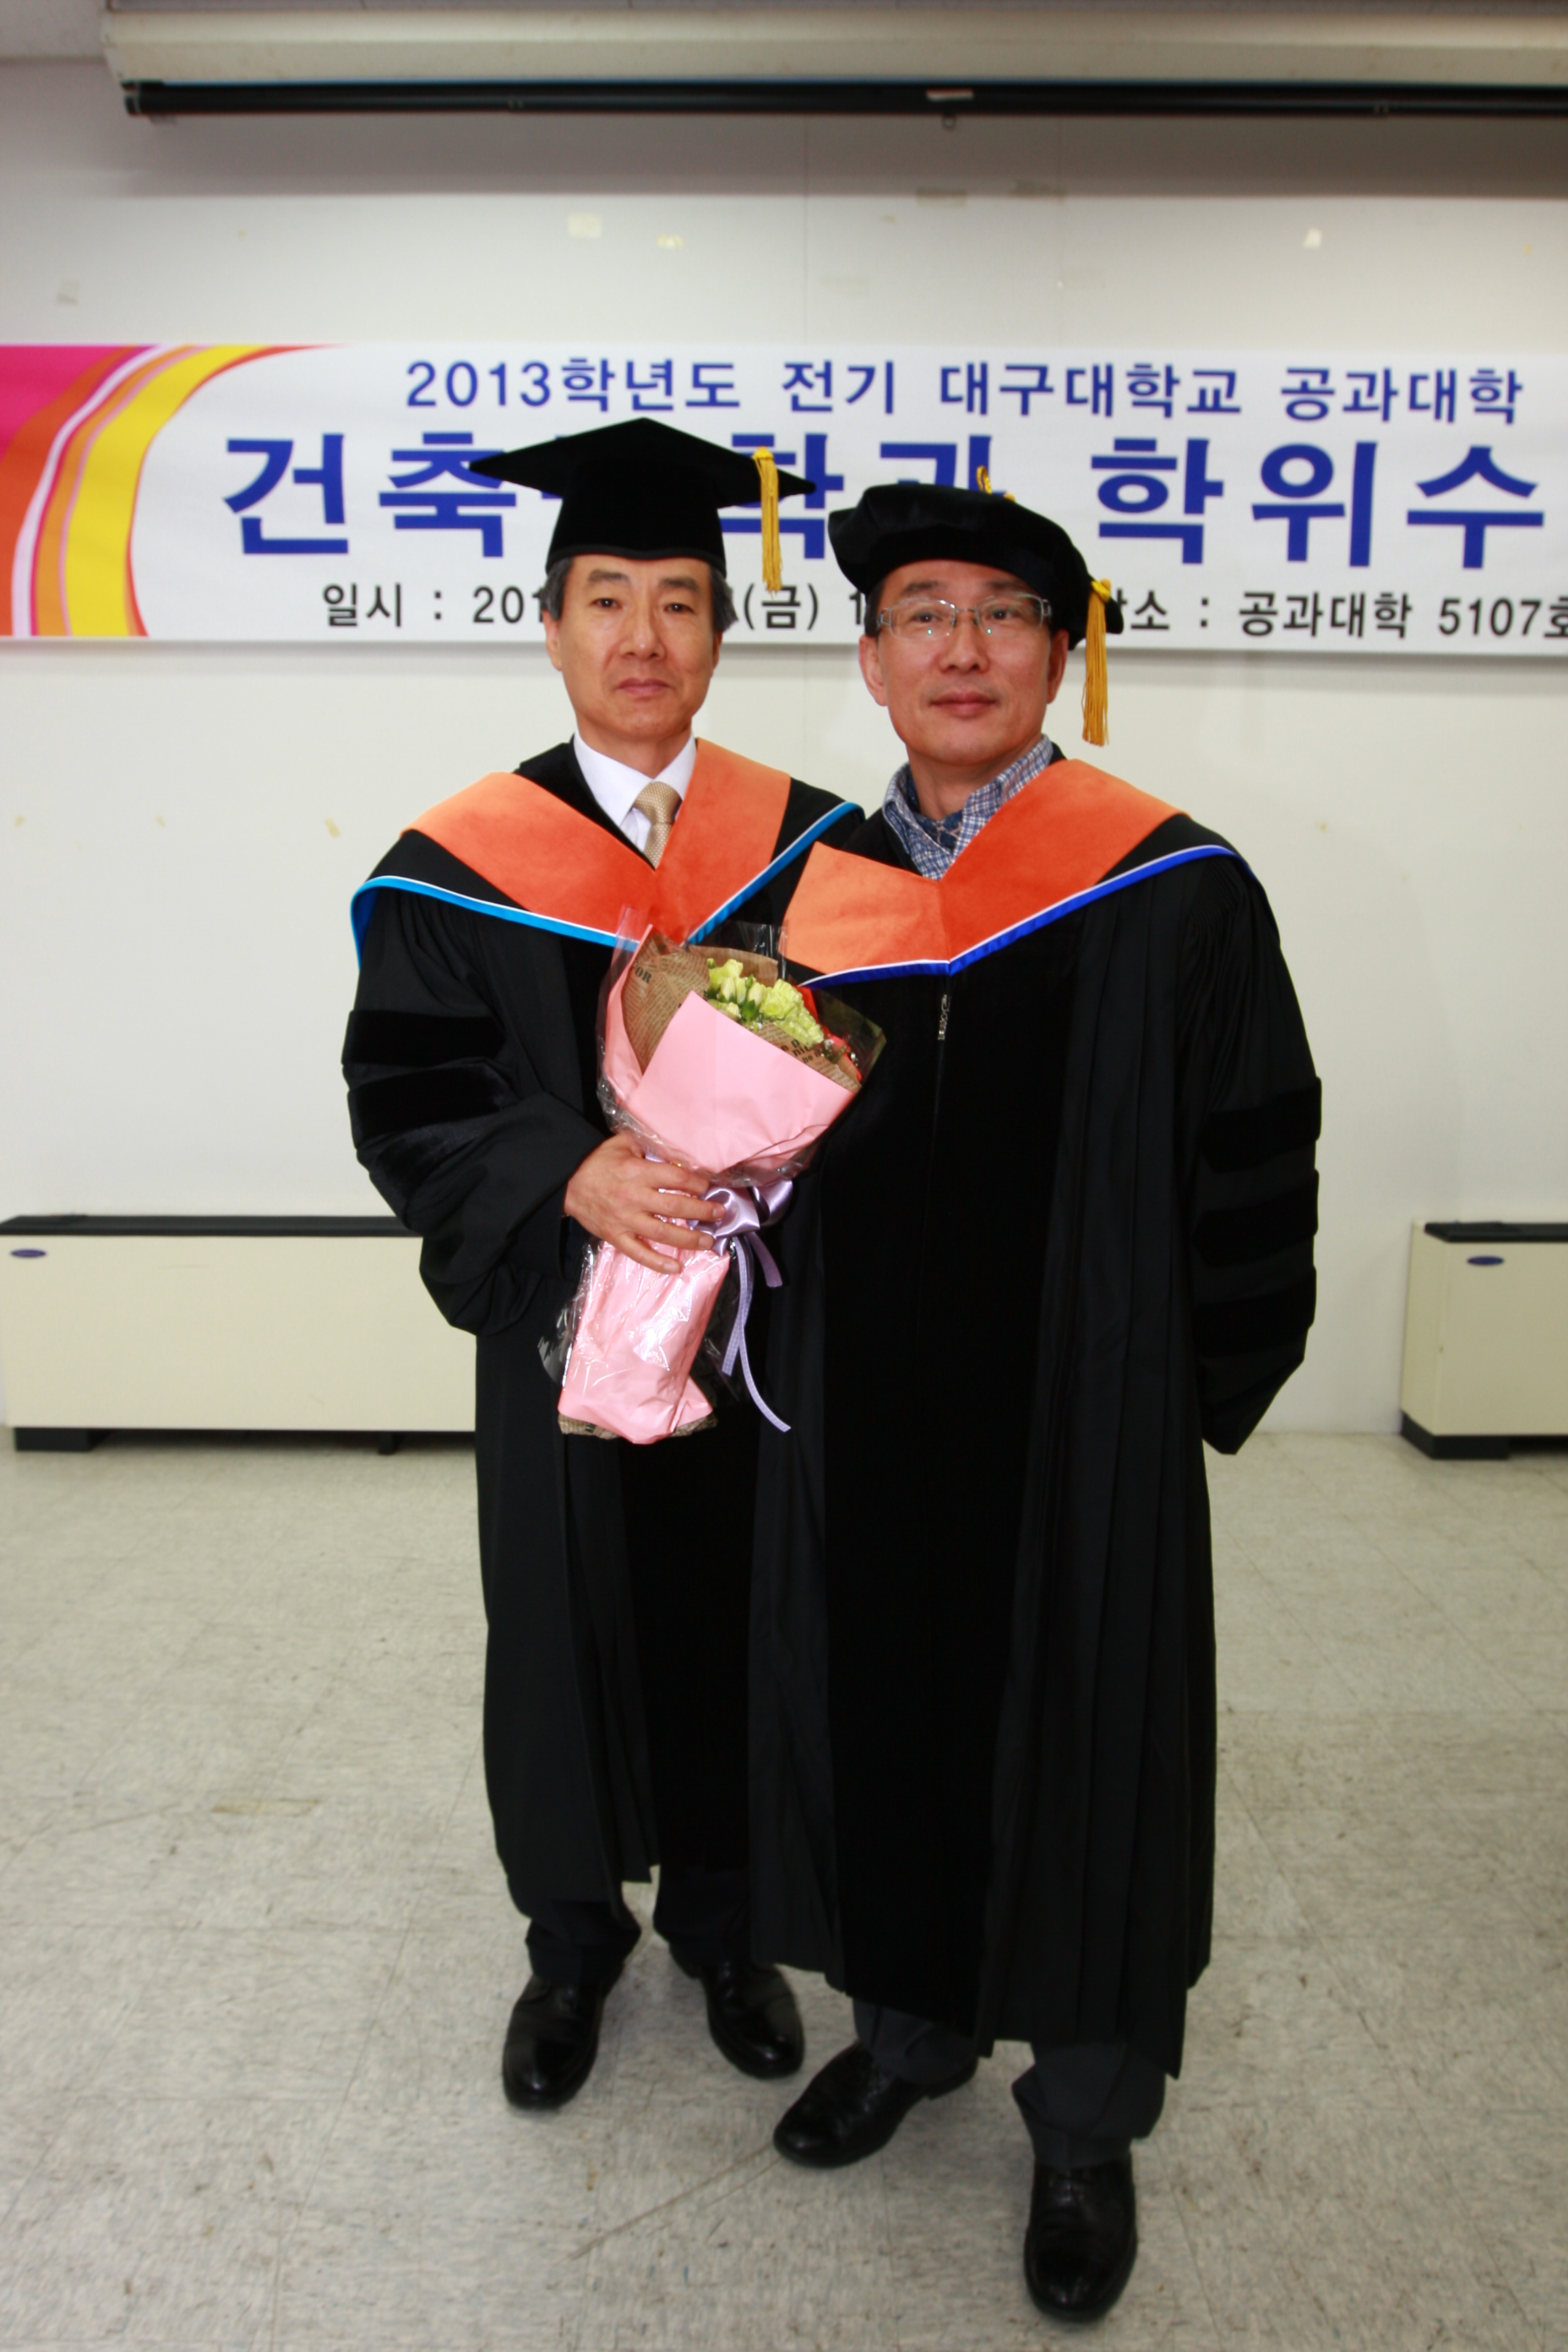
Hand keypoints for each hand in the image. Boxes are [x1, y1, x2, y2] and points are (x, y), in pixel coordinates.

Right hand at [562, 1131, 721, 1274]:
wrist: (568, 1182)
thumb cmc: (598, 1162)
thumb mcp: (623, 1143)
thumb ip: (649, 1147)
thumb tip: (676, 1154)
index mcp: (637, 1173)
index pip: (675, 1178)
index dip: (696, 1183)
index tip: (708, 1186)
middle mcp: (634, 1198)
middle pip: (675, 1206)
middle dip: (701, 1210)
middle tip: (718, 1213)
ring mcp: (625, 1220)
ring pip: (662, 1232)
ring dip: (689, 1239)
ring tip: (708, 1241)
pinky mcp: (616, 1236)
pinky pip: (638, 1253)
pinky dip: (658, 1262)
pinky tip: (676, 1268)